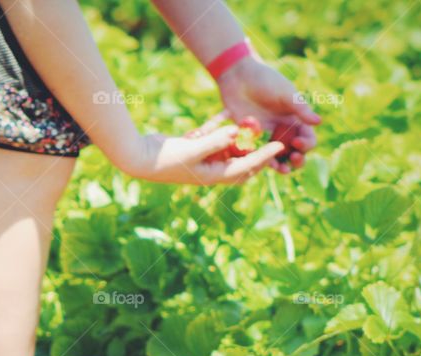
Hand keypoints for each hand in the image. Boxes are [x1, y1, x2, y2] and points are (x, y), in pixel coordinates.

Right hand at [116, 124, 284, 184]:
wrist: (139, 158)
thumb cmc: (166, 158)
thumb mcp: (193, 149)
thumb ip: (216, 140)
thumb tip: (236, 132)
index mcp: (214, 175)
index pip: (246, 167)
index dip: (264, 156)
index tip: (280, 146)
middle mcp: (211, 170)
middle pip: (242, 162)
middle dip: (256, 151)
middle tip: (273, 137)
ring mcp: (203, 161)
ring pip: (229, 149)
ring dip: (238, 138)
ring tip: (251, 124)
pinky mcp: (194, 150)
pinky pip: (213, 140)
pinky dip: (218, 129)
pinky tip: (225, 115)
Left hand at [217, 57, 320, 173]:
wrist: (239, 77)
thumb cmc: (265, 80)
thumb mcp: (286, 93)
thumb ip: (300, 108)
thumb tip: (319, 122)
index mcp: (296, 119)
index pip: (308, 138)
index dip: (307, 144)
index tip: (298, 143)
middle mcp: (284, 130)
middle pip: (296, 152)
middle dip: (298, 159)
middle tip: (294, 158)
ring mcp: (267, 136)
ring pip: (278, 157)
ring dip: (282, 165)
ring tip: (283, 170)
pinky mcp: (251, 139)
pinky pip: (259, 154)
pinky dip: (263, 160)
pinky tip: (264, 164)